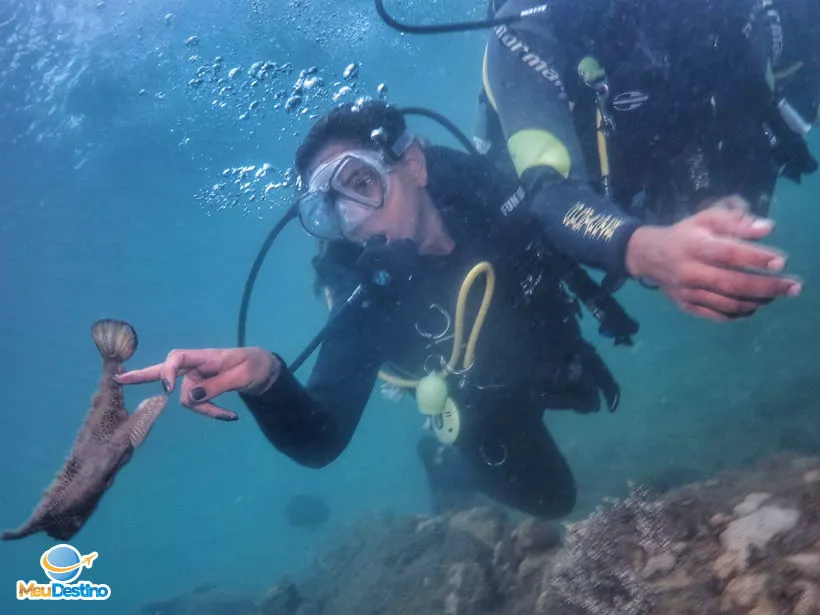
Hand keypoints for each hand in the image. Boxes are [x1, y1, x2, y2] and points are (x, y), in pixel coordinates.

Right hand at [115, 347, 280, 420]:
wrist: (265, 370)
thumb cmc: (255, 366)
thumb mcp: (243, 376)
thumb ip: (218, 385)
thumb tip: (189, 397)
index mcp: (206, 356)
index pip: (178, 357)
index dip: (167, 370)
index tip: (167, 388)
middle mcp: (197, 366)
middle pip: (164, 369)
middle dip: (142, 376)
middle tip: (118, 378)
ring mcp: (197, 378)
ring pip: (187, 399)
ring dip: (205, 410)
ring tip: (229, 415)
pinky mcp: (201, 389)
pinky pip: (197, 404)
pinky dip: (210, 412)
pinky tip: (229, 416)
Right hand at [625, 196, 801, 319]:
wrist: (648, 256)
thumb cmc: (685, 234)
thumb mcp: (706, 219)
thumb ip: (736, 221)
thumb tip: (767, 229)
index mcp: (695, 246)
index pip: (728, 254)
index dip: (755, 259)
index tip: (781, 262)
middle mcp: (690, 271)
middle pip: (732, 284)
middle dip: (767, 287)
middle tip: (794, 287)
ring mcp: (688, 292)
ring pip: (726, 303)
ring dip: (756, 301)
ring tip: (775, 296)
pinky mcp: (686, 305)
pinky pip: (716, 315)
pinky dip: (738, 313)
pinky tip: (753, 305)